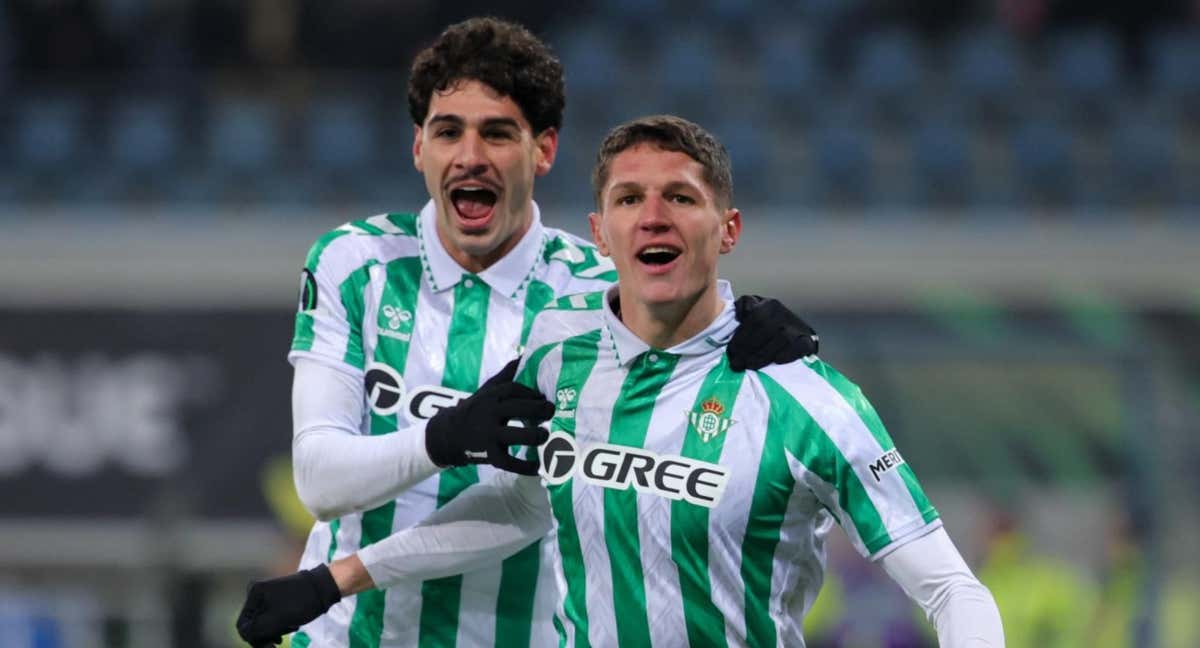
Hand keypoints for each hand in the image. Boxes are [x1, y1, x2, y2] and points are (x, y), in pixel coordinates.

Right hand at [236, 564, 340, 646]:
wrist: (325, 587)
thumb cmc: (301, 603)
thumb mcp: (277, 620)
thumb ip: (256, 629)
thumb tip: (244, 634)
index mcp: (254, 594)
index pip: (243, 625)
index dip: (254, 640)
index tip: (271, 647)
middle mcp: (257, 592)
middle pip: (253, 624)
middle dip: (266, 635)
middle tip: (280, 641)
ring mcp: (268, 594)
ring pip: (263, 622)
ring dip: (275, 631)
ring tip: (292, 628)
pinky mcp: (278, 598)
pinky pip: (272, 617)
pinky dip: (281, 625)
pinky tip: (293, 624)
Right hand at [425, 360, 552, 474]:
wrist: (449, 435)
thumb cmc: (475, 410)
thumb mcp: (487, 391)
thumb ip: (505, 376)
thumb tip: (523, 355)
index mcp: (490, 397)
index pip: (513, 389)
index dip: (530, 392)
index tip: (543, 397)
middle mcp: (489, 414)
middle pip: (516, 408)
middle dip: (538, 409)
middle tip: (552, 412)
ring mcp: (488, 435)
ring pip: (514, 435)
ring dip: (533, 436)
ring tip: (545, 435)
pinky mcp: (489, 455)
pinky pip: (509, 462)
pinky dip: (524, 466)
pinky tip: (537, 467)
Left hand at [728, 295, 819, 370]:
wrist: (795, 331)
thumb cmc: (767, 324)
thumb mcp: (752, 310)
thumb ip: (742, 309)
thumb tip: (736, 316)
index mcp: (769, 305)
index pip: (755, 319)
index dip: (742, 337)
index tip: (731, 352)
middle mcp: (784, 313)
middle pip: (767, 329)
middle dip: (749, 348)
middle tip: (737, 363)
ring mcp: (797, 327)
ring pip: (782, 338)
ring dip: (764, 354)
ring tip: (751, 366)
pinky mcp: (808, 340)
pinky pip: (800, 346)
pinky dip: (788, 354)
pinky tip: (776, 361)